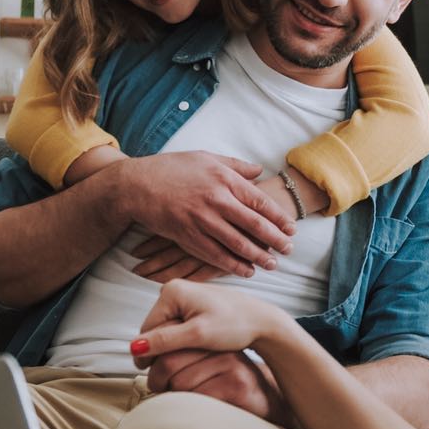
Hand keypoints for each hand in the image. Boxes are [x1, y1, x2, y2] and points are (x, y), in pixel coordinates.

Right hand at [116, 152, 295, 278]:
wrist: (136, 185)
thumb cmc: (172, 168)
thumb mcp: (206, 158)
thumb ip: (235, 166)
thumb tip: (259, 171)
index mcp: (223, 179)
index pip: (259, 201)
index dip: (278, 217)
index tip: (291, 228)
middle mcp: (216, 200)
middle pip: (253, 224)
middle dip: (275, 239)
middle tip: (289, 250)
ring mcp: (201, 220)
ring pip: (237, 243)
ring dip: (258, 256)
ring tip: (272, 264)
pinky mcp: (188, 236)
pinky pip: (216, 255)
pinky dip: (233, 265)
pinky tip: (246, 271)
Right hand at [131, 281, 290, 363]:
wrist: (263, 322)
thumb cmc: (235, 326)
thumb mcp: (198, 335)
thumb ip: (165, 341)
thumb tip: (134, 348)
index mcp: (171, 291)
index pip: (147, 329)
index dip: (149, 353)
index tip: (154, 375)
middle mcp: (174, 288)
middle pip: (155, 328)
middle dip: (162, 349)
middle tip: (173, 371)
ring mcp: (184, 295)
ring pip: (167, 329)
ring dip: (172, 347)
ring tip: (187, 361)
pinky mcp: (193, 304)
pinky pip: (179, 326)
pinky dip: (183, 340)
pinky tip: (195, 351)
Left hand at [143, 347, 289, 422]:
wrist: (268, 400)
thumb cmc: (228, 384)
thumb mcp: (207, 363)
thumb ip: (182, 356)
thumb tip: (142, 355)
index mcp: (211, 340)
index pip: (170, 343)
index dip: (154, 360)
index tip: (152, 372)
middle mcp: (220, 348)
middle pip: (170, 362)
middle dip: (157, 380)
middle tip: (159, 388)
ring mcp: (230, 367)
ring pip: (180, 383)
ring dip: (173, 397)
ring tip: (182, 400)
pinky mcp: (236, 387)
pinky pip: (197, 398)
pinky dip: (191, 407)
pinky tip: (200, 408)